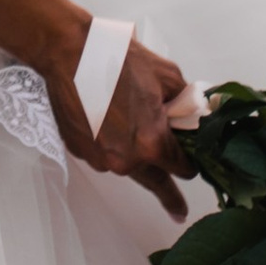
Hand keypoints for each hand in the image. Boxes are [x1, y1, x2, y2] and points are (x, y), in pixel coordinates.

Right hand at [45, 27, 195, 221]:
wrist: (68, 53)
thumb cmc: (117, 59)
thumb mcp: (167, 76)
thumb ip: (186, 102)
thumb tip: (197, 115)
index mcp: (153, 144)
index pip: (183, 170)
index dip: (190, 163)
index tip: (191, 163)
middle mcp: (127, 160)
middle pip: (156, 182)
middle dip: (169, 191)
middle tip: (179, 212)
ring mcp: (100, 159)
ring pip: (128, 167)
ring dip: (134, 156)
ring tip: (127, 126)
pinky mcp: (80, 152)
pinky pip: (104, 156)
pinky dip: (110, 145)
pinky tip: (105, 121)